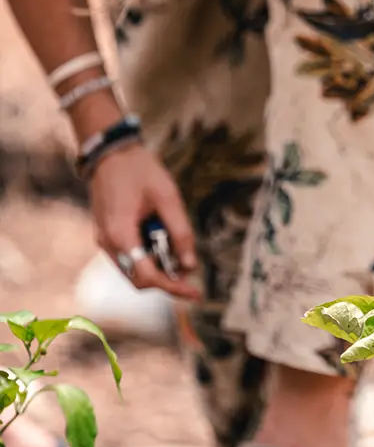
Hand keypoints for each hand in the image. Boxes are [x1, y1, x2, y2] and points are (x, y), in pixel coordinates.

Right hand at [89, 142, 200, 298]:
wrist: (111, 153)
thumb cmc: (140, 171)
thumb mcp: (169, 198)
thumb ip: (181, 233)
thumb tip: (190, 265)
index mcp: (121, 234)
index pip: (148, 276)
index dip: (173, 287)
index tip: (195, 293)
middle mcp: (108, 243)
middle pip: (139, 280)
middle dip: (167, 280)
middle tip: (191, 271)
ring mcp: (104, 240)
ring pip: (134, 271)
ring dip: (158, 268)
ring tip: (179, 251)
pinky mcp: (107, 235)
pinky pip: (129, 258)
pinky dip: (149, 258)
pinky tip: (164, 243)